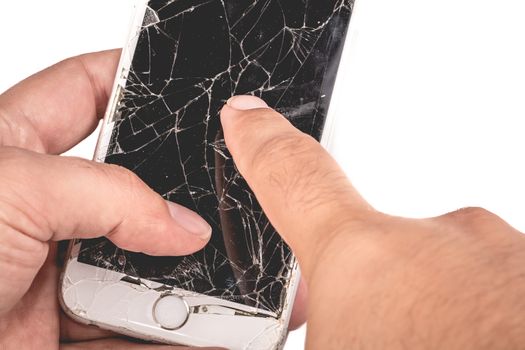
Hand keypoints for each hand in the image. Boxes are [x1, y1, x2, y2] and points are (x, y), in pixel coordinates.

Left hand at [0, 51, 305, 348]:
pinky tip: (214, 336)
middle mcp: (38, 212)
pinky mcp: (60, 333)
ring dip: (194, 286)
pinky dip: (177, 340)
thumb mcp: (8, 190)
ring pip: (145, 273)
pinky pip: (134, 338)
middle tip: (234, 206)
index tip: (188, 84)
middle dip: (189, 204)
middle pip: (136, 193)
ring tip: (241, 289)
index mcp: (13, 152)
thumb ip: (108, 196)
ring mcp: (51, 277)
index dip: (132, 78)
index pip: (83, 91)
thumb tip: (184, 227)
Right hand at [221, 95, 524, 349]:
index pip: (293, 178)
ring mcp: (504, 259)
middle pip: (375, 251)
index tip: (246, 116)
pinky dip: (478, 324)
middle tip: (380, 337)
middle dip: (368, 294)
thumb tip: (302, 310)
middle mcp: (439, 243)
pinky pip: (492, 294)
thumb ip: (300, 324)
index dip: (261, 142)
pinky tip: (473, 339)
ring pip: (439, 279)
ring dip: (431, 319)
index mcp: (363, 263)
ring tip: (430, 342)